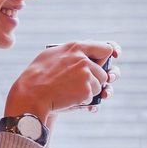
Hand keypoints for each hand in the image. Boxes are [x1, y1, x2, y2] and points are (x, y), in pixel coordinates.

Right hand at [6, 41, 120, 123]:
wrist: (31, 95)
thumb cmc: (37, 75)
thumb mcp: (51, 54)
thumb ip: (70, 51)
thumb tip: (84, 50)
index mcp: (76, 47)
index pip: (105, 48)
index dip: (110, 55)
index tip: (114, 59)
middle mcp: (84, 59)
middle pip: (104, 72)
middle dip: (95, 80)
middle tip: (78, 83)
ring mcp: (86, 74)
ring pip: (100, 85)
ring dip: (89, 91)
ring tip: (69, 90)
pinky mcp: (86, 90)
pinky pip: (92, 97)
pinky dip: (83, 100)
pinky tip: (68, 97)